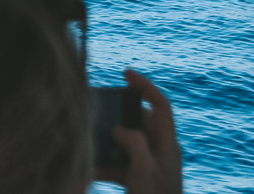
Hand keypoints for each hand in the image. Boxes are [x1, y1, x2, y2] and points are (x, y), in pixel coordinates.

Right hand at [95, 69, 181, 193]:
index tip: (125, 73)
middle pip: (140, 122)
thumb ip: (133, 142)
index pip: (161, 105)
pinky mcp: (138, 180)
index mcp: (167, 143)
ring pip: (126, 144)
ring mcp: (149, 166)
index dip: (145, 85)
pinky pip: (118, 166)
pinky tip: (86, 172)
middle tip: (99, 111)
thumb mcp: (144, 169)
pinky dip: (103, 166)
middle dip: (118, 116)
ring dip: (106, 144)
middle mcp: (160, 151)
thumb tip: (118, 129)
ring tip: (88, 141)